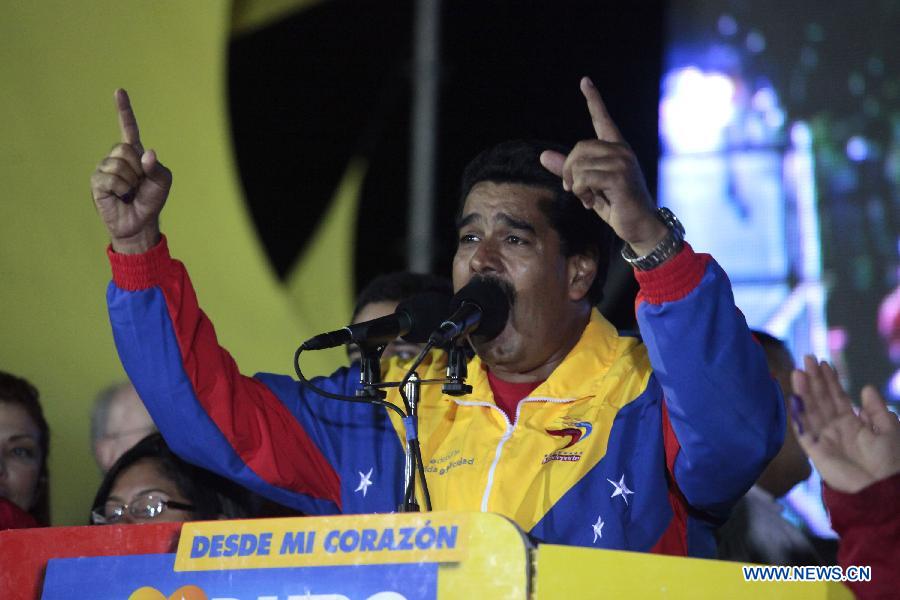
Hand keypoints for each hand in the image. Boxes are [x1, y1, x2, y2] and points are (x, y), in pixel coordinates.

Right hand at [90, 89, 170, 253]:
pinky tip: (121, 196)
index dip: (124, 110)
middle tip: (139, 183)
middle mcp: (117, 157)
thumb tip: (147, 153)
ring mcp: (105, 168)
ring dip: (131, 181)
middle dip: (138, 168)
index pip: (129, 128)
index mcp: (134, 153)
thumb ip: (157, 167)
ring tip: (130, 192)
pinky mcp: (97, 182)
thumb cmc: (151, 200)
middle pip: (125, 148)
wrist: (140, 222)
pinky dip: (122, 189)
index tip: (119, 91)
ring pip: (119, 164)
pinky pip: (111, 179)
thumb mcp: (163, 183)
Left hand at [539, 77, 666, 254]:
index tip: (585, 81)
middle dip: (568, 171)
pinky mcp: (619, 177)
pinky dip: (580, 192)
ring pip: (578, 165)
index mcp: (616, 149)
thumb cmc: (616, 206)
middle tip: (574, 190)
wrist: (640, 226)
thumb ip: (567, 170)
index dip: (593, 99)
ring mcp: (622, 162)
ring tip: (587, 198)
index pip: (602, 119)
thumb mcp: (588, 187)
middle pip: (578, 148)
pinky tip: (591, 202)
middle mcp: (621, 150)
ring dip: (575, 186)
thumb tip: (542, 155)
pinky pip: (583, 178)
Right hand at [791, 356, 899, 492]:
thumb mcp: (890, 430)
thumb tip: (866, 388)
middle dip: (814, 380)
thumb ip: (877, 410)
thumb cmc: (891, 463)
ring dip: (804, 391)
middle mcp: (835, 429)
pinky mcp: (816, 451)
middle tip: (807, 359)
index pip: (837, 397)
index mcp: (853, 424)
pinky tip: (794, 399)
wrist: (883, 490)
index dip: (830, 380)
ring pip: (811, 410)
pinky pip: (803, 430)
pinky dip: (798, 416)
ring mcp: (824, 439)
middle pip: (821, 400)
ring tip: (799, 372)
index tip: (824, 363)